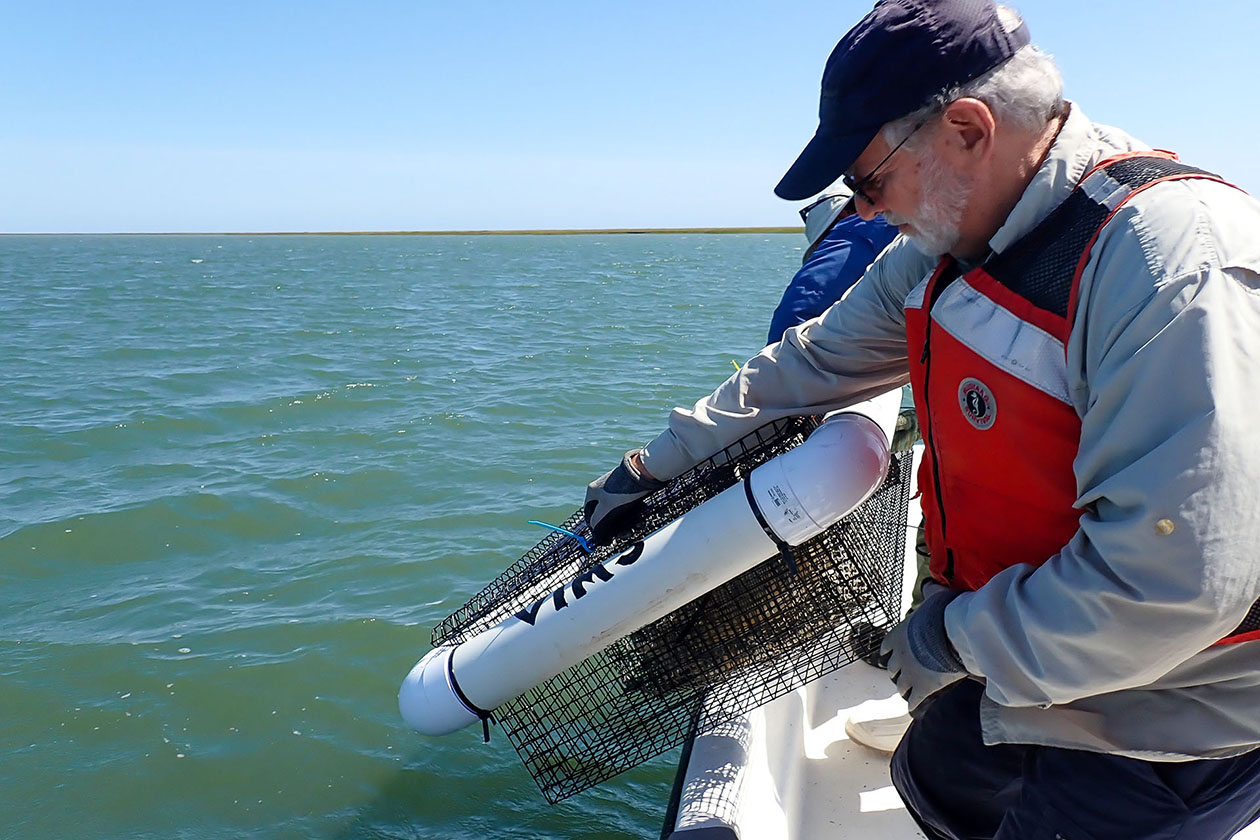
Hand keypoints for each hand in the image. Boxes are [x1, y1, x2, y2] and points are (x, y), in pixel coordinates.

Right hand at [583, 450, 666, 543]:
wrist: (645, 472)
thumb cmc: (623, 489)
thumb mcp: (606, 509)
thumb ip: (597, 524)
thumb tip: (596, 538)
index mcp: (593, 493)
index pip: (590, 517)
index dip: (597, 530)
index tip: (606, 539)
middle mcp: (603, 491)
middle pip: (607, 517)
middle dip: (617, 528)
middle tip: (627, 534)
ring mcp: (616, 491)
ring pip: (620, 514)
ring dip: (629, 523)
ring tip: (638, 526)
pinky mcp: (629, 491)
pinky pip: (630, 508)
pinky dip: (635, 515)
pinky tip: (641, 519)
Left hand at [880, 584, 966, 712]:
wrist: (953, 634)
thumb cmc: (945, 614)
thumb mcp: (934, 600)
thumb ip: (929, 596)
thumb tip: (930, 585)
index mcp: (897, 636)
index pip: (885, 648)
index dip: (891, 653)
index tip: (893, 656)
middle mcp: (898, 656)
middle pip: (891, 670)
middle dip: (898, 672)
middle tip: (907, 675)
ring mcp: (909, 674)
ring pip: (900, 687)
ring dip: (906, 689)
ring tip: (912, 691)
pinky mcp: (922, 689)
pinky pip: (913, 702)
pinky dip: (914, 706)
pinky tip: (917, 709)